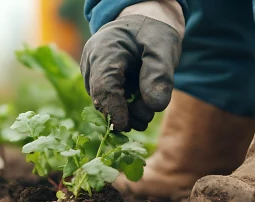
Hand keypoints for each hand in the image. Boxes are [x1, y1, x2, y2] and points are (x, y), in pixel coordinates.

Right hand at [81, 15, 181, 131]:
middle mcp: (91, 63)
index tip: (127, 126)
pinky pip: (108, 103)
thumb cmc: (153, 33)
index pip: (104, 87)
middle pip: (102, 99)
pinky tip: (138, 99)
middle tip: (147, 116)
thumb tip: (154, 107)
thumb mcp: (163, 48)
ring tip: (147, 100)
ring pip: (105, 104)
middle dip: (126, 114)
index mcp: (104, 50)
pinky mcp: (96, 84)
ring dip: (128, 111)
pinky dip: (125, 107)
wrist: (141, 22)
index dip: (114, 110)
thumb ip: (160, 75)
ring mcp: (91, 75)